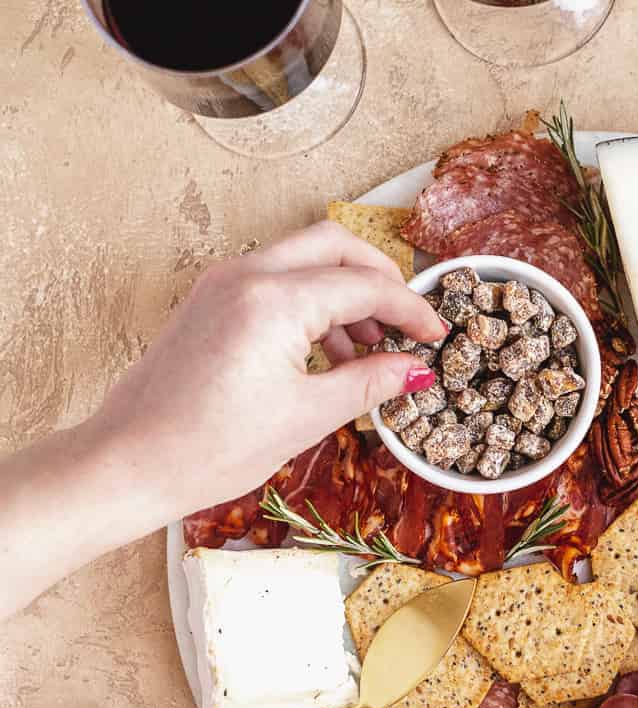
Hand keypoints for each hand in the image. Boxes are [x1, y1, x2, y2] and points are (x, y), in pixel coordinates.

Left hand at [85, 221, 445, 525]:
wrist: (131, 462)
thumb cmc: (208, 447)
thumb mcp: (305, 417)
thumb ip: (368, 384)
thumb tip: (415, 370)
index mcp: (274, 301)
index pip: (363, 285)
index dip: (410, 309)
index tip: (437, 335)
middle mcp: (246, 276)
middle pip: (334, 245)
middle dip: (379, 278)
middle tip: (407, 322)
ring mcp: (223, 283)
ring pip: (303, 260)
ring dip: (344, 292)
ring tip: (369, 350)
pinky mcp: (210, 300)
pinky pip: (275, 281)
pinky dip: (310, 303)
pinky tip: (326, 354)